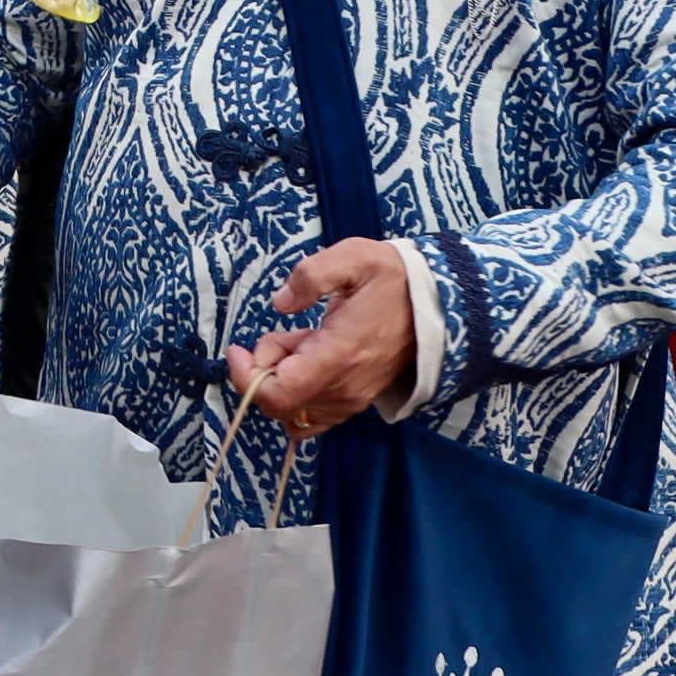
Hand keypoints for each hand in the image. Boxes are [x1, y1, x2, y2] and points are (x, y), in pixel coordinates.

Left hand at [223, 238, 420, 438]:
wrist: (437, 305)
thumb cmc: (393, 280)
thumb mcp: (353, 258)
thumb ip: (311, 275)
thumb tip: (281, 303)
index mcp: (338, 356)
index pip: (278, 394)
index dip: (245, 376)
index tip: (238, 349)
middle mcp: (344, 388)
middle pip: (278, 400)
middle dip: (265, 367)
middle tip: (285, 332)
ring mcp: (352, 400)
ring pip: (293, 408)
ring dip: (284, 377)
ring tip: (304, 340)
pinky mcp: (355, 402)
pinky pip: (311, 417)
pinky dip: (298, 394)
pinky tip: (310, 362)